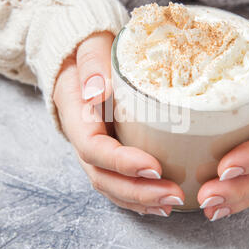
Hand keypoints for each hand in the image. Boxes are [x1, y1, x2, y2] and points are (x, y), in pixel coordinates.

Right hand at [53, 32, 184, 216]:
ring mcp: (94, 147)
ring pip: (111, 185)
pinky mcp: (109, 149)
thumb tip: (97, 91)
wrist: (82, 54)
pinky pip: (118, 180)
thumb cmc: (89, 48)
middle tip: (173, 196)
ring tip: (173, 203)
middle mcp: (82, 137)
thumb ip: (92, 63)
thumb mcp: (89, 44)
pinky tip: (161, 202)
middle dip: (137, 191)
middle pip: (103, 177)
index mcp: (76, 113)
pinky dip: (138, 196)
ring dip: (141, 200)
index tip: (154, 167)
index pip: (93, 148)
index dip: (122, 163)